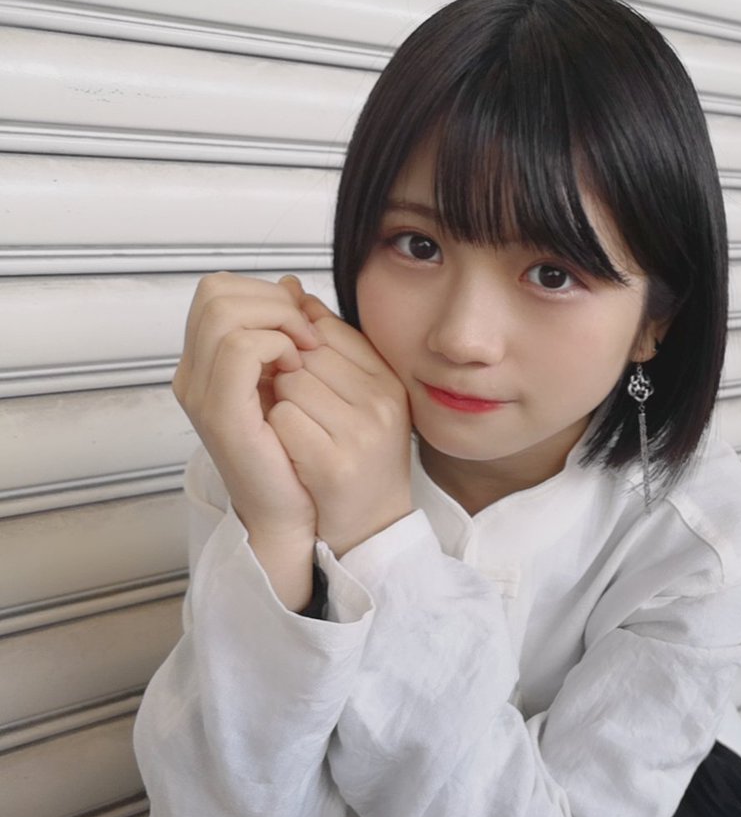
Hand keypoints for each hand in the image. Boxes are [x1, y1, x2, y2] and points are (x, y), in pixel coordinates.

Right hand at [173, 272, 321, 542]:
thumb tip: (292, 283)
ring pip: (224, 311)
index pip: (218, 291)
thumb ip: (290, 332)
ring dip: (277, 320)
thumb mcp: (297, 380)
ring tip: (304, 353)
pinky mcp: (222, 414)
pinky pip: (240, 348)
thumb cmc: (301, 452)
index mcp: (207, 364)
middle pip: (215, 291)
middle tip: (308, 336)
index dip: (265, 293)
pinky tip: (297, 368)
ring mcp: (202, 394)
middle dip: (271, 300)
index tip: (304, 326)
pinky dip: (275, 344)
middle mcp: (195, 375)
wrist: (295, 514)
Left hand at [268, 287, 413, 556]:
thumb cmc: (356, 458)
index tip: (298, 379)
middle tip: (299, 413)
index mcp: (388, 381)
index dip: (298, 352)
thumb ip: (327, 342)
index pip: (328, 330)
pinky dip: (276, 433)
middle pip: (305, 354)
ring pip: (290, 383)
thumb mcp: (355, 395)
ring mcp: (361, 434)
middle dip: (286, 378)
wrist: (368, 528)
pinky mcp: (334, 464)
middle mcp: (382, 403)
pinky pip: (283, 419)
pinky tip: (291, 452)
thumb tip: (289, 287)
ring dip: (279, 405)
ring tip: (298, 433)